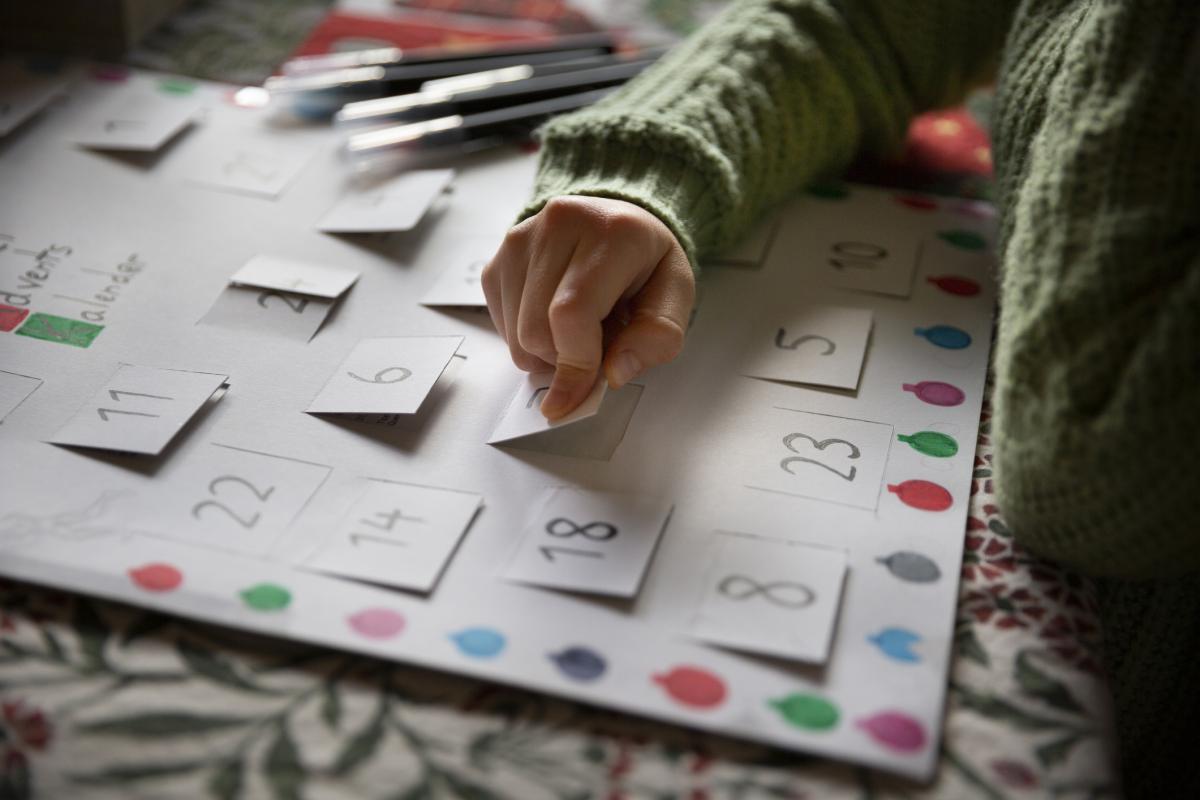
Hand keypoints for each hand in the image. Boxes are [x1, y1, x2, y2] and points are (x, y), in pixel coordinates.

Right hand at [483, 196, 694, 419]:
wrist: (615, 223)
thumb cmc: (646, 264)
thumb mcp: (676, 295)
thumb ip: (658, 335)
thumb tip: (613, 373)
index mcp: (611, 232)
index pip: (571, 312)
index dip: (573, 366)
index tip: (573, 401)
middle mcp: (558, 224)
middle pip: (536, 330)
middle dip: (564, 360)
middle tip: (597, 344)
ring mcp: (520, 240)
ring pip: (515, 334)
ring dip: (547, 351)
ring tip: (579, 325)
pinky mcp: (497, 259)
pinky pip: (502, 326)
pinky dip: (529, 338)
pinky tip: (553, 316)